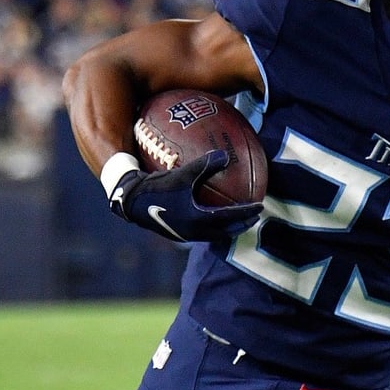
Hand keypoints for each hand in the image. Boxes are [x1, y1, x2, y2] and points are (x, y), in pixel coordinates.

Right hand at [109, 150, 261, 242]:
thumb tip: (226, 155)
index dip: (247, 212)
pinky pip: (202, 232)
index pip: (231, 217)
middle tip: (255, 218)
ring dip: (229, 228)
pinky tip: (212, 216)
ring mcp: (185, 235)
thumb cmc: (156, 186)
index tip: (261, 206)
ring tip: (238, 221)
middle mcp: (194, 231)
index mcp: (198, 218)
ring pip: (214, 235)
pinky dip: (213, 226)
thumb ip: (205, 165)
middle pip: (226, 232)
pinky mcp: (177, 234)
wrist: (129, 201)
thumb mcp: (182, 174)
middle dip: (242, 225)